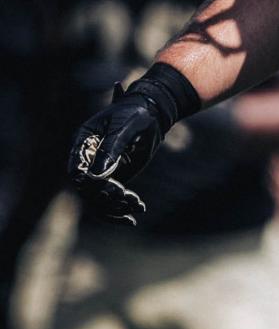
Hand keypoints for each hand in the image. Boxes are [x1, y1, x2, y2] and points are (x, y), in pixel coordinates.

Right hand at [66, 84, 162, 224]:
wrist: (153, 113)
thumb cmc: (136, 114)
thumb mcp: (124, 128)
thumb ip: (111, 149)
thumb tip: (97, 175)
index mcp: (83, 142)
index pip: (76, 169)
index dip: (88, 182)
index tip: (110, 188)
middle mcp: (87, 160)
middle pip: (87, 189)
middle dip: (106, 197)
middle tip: (128, 197)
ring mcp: (99, 172)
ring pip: (97, 200)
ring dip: (115, 207)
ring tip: (137, 205)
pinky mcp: (113, 180)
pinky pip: (110, 201)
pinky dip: (120, 210)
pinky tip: (136, 214)